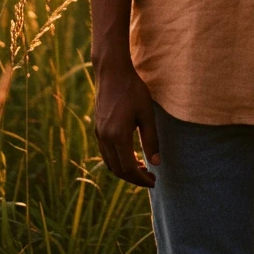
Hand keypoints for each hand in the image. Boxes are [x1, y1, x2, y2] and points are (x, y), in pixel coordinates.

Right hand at [93, 58, 160, 187]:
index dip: (141, 179)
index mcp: (118, 136)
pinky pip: (106, 153)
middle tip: (151, 177)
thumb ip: (151, 139)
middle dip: (134, 178)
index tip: (154, 181)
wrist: (112, 72)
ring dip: (125, 170)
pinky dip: (118, 160)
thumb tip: (156, 163)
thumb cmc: (132, 90)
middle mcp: (105, 138)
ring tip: (143, 167)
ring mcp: (99, 134)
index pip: (128, 168)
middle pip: (118, 170)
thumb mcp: (147, 113)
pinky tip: (131, 155)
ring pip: (110, 163)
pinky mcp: (97, 129)